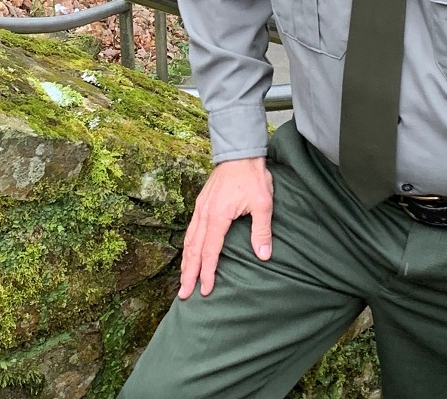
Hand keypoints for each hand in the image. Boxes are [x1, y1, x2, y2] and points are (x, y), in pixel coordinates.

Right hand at [178, 157, 273, 298]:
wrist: (240, 152)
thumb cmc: (253, 176)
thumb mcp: (263, 203)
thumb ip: (262, 230)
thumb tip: (263, 255)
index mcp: (218, 216)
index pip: (210, 251)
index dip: (207, 272)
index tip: (205, 290)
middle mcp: (205, 213)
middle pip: (194, 249)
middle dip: (188, 273)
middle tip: (183, 294)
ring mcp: (201, 207)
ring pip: (189, 239)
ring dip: (186, 261)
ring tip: (183, 279)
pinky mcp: (202, 202)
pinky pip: (191, 228)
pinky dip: (188, 245)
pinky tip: (189, 252)